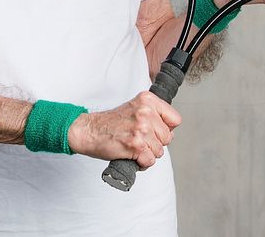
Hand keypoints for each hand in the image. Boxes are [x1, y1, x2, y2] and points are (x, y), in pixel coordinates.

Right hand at [66, 92, 180, 168]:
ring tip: (133, 146)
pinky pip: (150, 161)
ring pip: (159, 151)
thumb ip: (154, 115)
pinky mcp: (136, 145)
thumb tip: (171, 131)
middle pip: (168, 138)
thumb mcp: (134, 108)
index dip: (166, 129)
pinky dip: (141, 163)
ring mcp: (141, 128)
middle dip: (155, 143)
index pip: (175, 119)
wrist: (89, 130)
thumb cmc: (110, 122)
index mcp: (147, 100)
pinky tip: (131, 155)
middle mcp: (145, 112)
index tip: (155, 130)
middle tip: (139, 139)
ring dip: (147, 153)